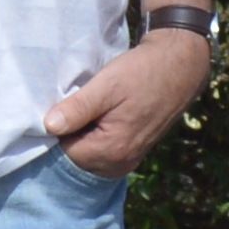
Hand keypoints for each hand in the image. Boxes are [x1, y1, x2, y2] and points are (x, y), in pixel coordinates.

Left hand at [44, 24, 212, 177]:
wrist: (180, 66)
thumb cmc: (143, 72)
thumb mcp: (106, 85)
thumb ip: (77, 109)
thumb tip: (49, 127)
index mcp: (111, 151)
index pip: (64, 151)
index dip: (58, 129)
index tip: (63, 106)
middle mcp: (120, 163)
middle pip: (76, 156)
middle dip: (71, 133)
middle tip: (76, 103)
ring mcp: (129, 159)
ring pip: (88, 153)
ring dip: (83, 133)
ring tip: (90, 106)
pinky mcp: (134, 151)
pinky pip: (102, 150)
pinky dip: (96, 134)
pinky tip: (101, 113)